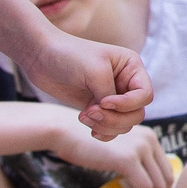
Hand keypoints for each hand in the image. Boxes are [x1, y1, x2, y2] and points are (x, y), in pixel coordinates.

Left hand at [18, 28, 153, 140]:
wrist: (41, 56)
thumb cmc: (69, 55)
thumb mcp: (94, 72)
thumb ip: (108, 94)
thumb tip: (113, 114)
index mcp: (132, 68)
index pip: (145, 95)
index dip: (128, 104)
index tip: (103, 101)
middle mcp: (126, 83)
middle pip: (137, 113)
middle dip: (114, 118)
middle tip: (90, 111)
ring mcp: (112, 97)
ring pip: (124, 124)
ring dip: (105, 125)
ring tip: (83, 116)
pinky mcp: (98, 108)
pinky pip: (111, 129)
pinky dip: (102, 132)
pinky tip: (87, 125)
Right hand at [50, 123, 173, 187]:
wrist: (65, 131)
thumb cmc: (85, 143)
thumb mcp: (117, 148)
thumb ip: (133, 159)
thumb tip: (142, 185)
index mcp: (149, 137)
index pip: (166, 168)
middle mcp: (150, 140)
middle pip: (166, 177)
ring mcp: (140, 148)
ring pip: (158, 185)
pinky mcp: (128, 159)